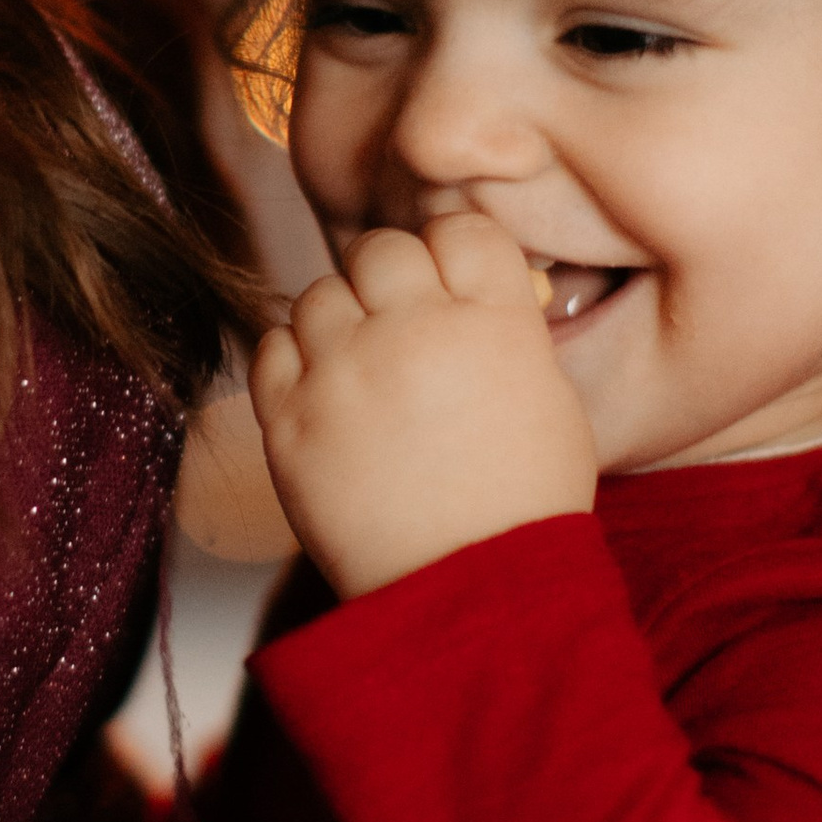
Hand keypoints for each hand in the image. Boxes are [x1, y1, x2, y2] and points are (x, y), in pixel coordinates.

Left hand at [248, 214, 596, 598]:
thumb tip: (464, 291)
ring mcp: (343, 375)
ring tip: (364, 370)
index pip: (460, 228)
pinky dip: (294, 361)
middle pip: (381, 248)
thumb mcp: (551, 401)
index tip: (450, 283)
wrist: (467, 594)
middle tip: (401, 327)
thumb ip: (505, 332)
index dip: (452, 252)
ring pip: (318, 293)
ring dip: (339, 320)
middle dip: (391, 279)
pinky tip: (327, 394)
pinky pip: (271, 347)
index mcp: (493, 323)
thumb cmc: (522, 506)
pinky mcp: (288, 420)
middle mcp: (414, 334)